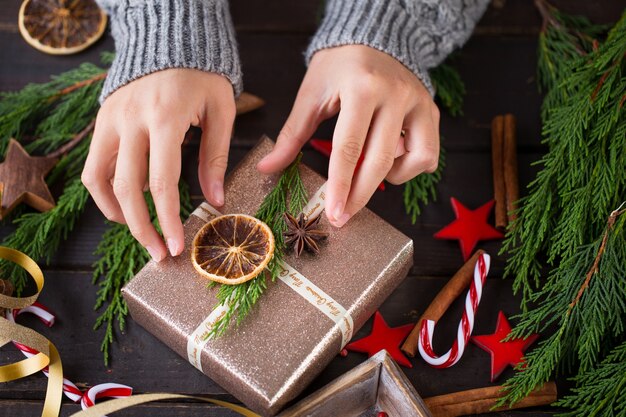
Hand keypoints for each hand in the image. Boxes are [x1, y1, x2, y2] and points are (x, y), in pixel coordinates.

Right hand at [82, 69, 235, 261]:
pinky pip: (92, 166)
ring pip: (98, 180)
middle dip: (143, 229)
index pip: (163, 183)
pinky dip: (104, 193)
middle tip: (159, 254)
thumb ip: (216, 158)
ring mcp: (110, 120)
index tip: (177, 247)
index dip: (169, 220)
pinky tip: (125, 207)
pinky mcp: (102, 121)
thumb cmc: (203, 76)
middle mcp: (131, 120)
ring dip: (117, 214)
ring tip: (141, 233)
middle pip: (127, 188)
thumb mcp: (221, 112)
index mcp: (165, 118)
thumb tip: (216, 201)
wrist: (171, 39)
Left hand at [257, 45, 439, 226]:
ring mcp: (418, 103)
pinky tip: (390, 160)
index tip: (332, 213)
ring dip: (388, 179)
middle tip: (343, 217)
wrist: (372, 39)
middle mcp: (395, 95)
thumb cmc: (337, 68)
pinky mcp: (431, 111)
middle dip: (359, 196)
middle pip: (380, 161)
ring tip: (367, 172)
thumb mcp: (311, 95)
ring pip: (413, 160)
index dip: (340, 185)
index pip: (349, 148)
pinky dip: (409, 168)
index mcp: (361, 88)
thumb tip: (267, 168)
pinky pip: (429, 154)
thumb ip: (292, 135)